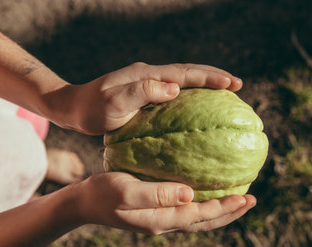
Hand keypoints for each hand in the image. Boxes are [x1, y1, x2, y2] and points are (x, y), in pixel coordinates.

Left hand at [44, 62, 242, 134]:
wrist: (73, 108)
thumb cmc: (92, 109)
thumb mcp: (114, 103)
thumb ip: (142, 93)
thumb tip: (175, 88)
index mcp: (146, 74)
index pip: (184, 72)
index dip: (209, 77)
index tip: (232, 84)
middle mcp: (149, 75)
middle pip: (188, 72)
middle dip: (213, 77)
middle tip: (237, 86)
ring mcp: (146, 83)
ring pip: (182, 80)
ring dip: (203, 84)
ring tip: (224, 94)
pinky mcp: (143, 94)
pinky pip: (173, 92)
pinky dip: (189, 95)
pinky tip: (195, 107)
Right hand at [68, 172, 255, 234]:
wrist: (83, 203)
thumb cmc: (101, 193)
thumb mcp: (125, 191)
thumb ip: (156, 194)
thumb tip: (190, 194)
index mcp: (159, 220)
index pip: (199, 216)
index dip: (223, 208)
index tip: (245, 198)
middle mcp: (163, 223)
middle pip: (204, 222)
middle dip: (229, 213)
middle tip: (251, 201)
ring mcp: (160, 220)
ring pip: (197, 218)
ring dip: (219, 211)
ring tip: (238, 200)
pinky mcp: (155, 212)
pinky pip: (186, 211)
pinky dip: (203, 206)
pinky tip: (207, 194)